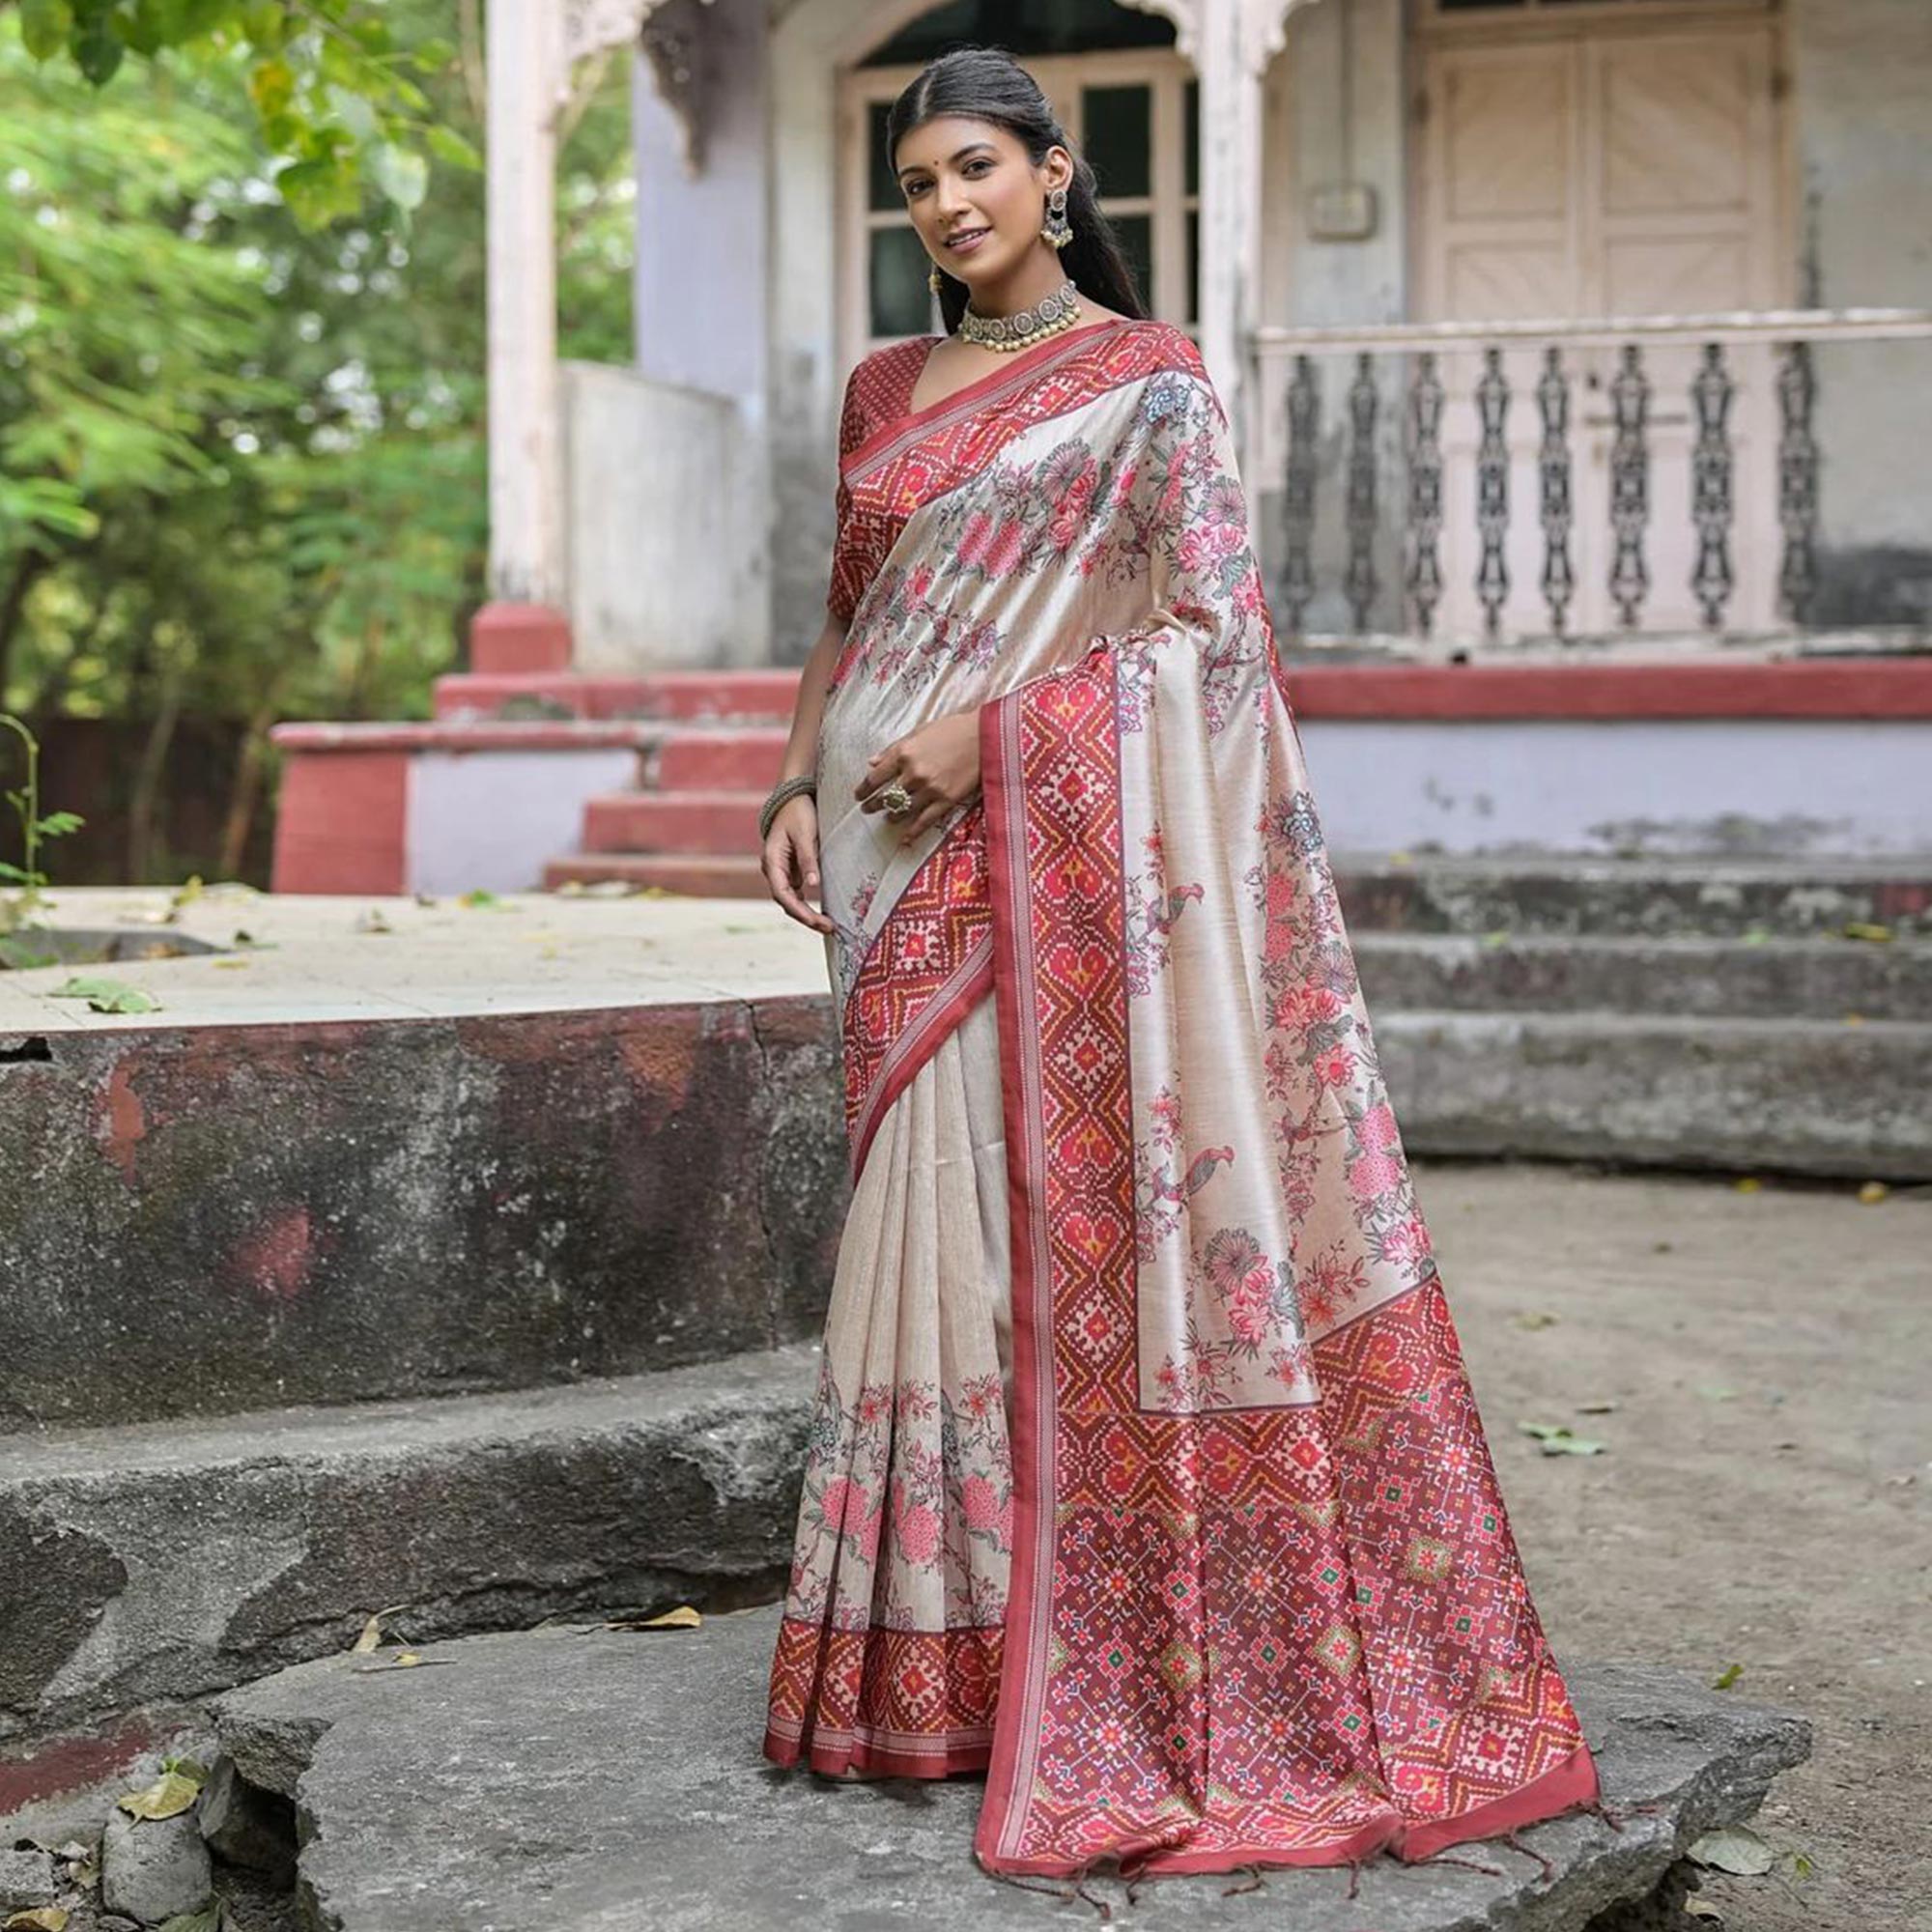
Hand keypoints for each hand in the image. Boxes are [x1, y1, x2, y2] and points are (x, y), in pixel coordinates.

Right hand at [761, 792, 834, 933]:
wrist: (792, 796)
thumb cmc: (798, 812)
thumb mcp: (805, 834)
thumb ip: (808, 859)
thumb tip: (813, 886)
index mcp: (771, 861)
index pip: (783, 894)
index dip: (800, 911)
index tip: (817, 922)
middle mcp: (773, 870)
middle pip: (787, 902)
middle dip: (807, 918)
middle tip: (830, 929)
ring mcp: (781, 872)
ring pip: (792, 901)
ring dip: (808, 914)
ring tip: (829, 925)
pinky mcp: (791, 871)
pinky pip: (798, 893)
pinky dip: (809, 904)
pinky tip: (824, 912)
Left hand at [856, 709, 980, 845]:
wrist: (985, 736)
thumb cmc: (953, 729)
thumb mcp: (919, 731)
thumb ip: (894, 748)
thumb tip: (872, 761)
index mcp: (904, 754)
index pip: (875, 777)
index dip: (863, 789)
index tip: (858, 795)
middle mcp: (914, 773)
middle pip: (886, 796)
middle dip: (874, 805)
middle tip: (867, 809)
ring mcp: (930, 789)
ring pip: (903, 810)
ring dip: (892, 816)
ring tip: (888, 817)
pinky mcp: (946, 800)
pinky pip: (925, 821)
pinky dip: (913, 832)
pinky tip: (905, 839)